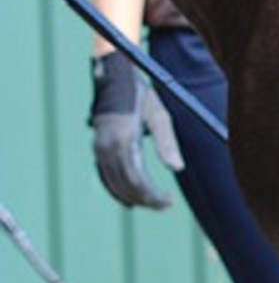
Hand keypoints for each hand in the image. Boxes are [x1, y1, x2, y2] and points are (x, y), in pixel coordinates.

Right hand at [88, 51, 183, 208]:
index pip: (137, 180)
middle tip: (166, 205)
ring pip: (114, 184)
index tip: (170, 202)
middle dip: (146, 200)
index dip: (153, 196)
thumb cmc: (140, 95)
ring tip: (154, 204)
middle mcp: (107, 147)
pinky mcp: (97, 147)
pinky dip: (117, 190)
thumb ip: (167, 143)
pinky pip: (105, 176)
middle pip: (125, 186)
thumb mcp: (159, 115)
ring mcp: (99, 147)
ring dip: (133, 198)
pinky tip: (130, 199)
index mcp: (124, 140)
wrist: (113, 77)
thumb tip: (178, 168)